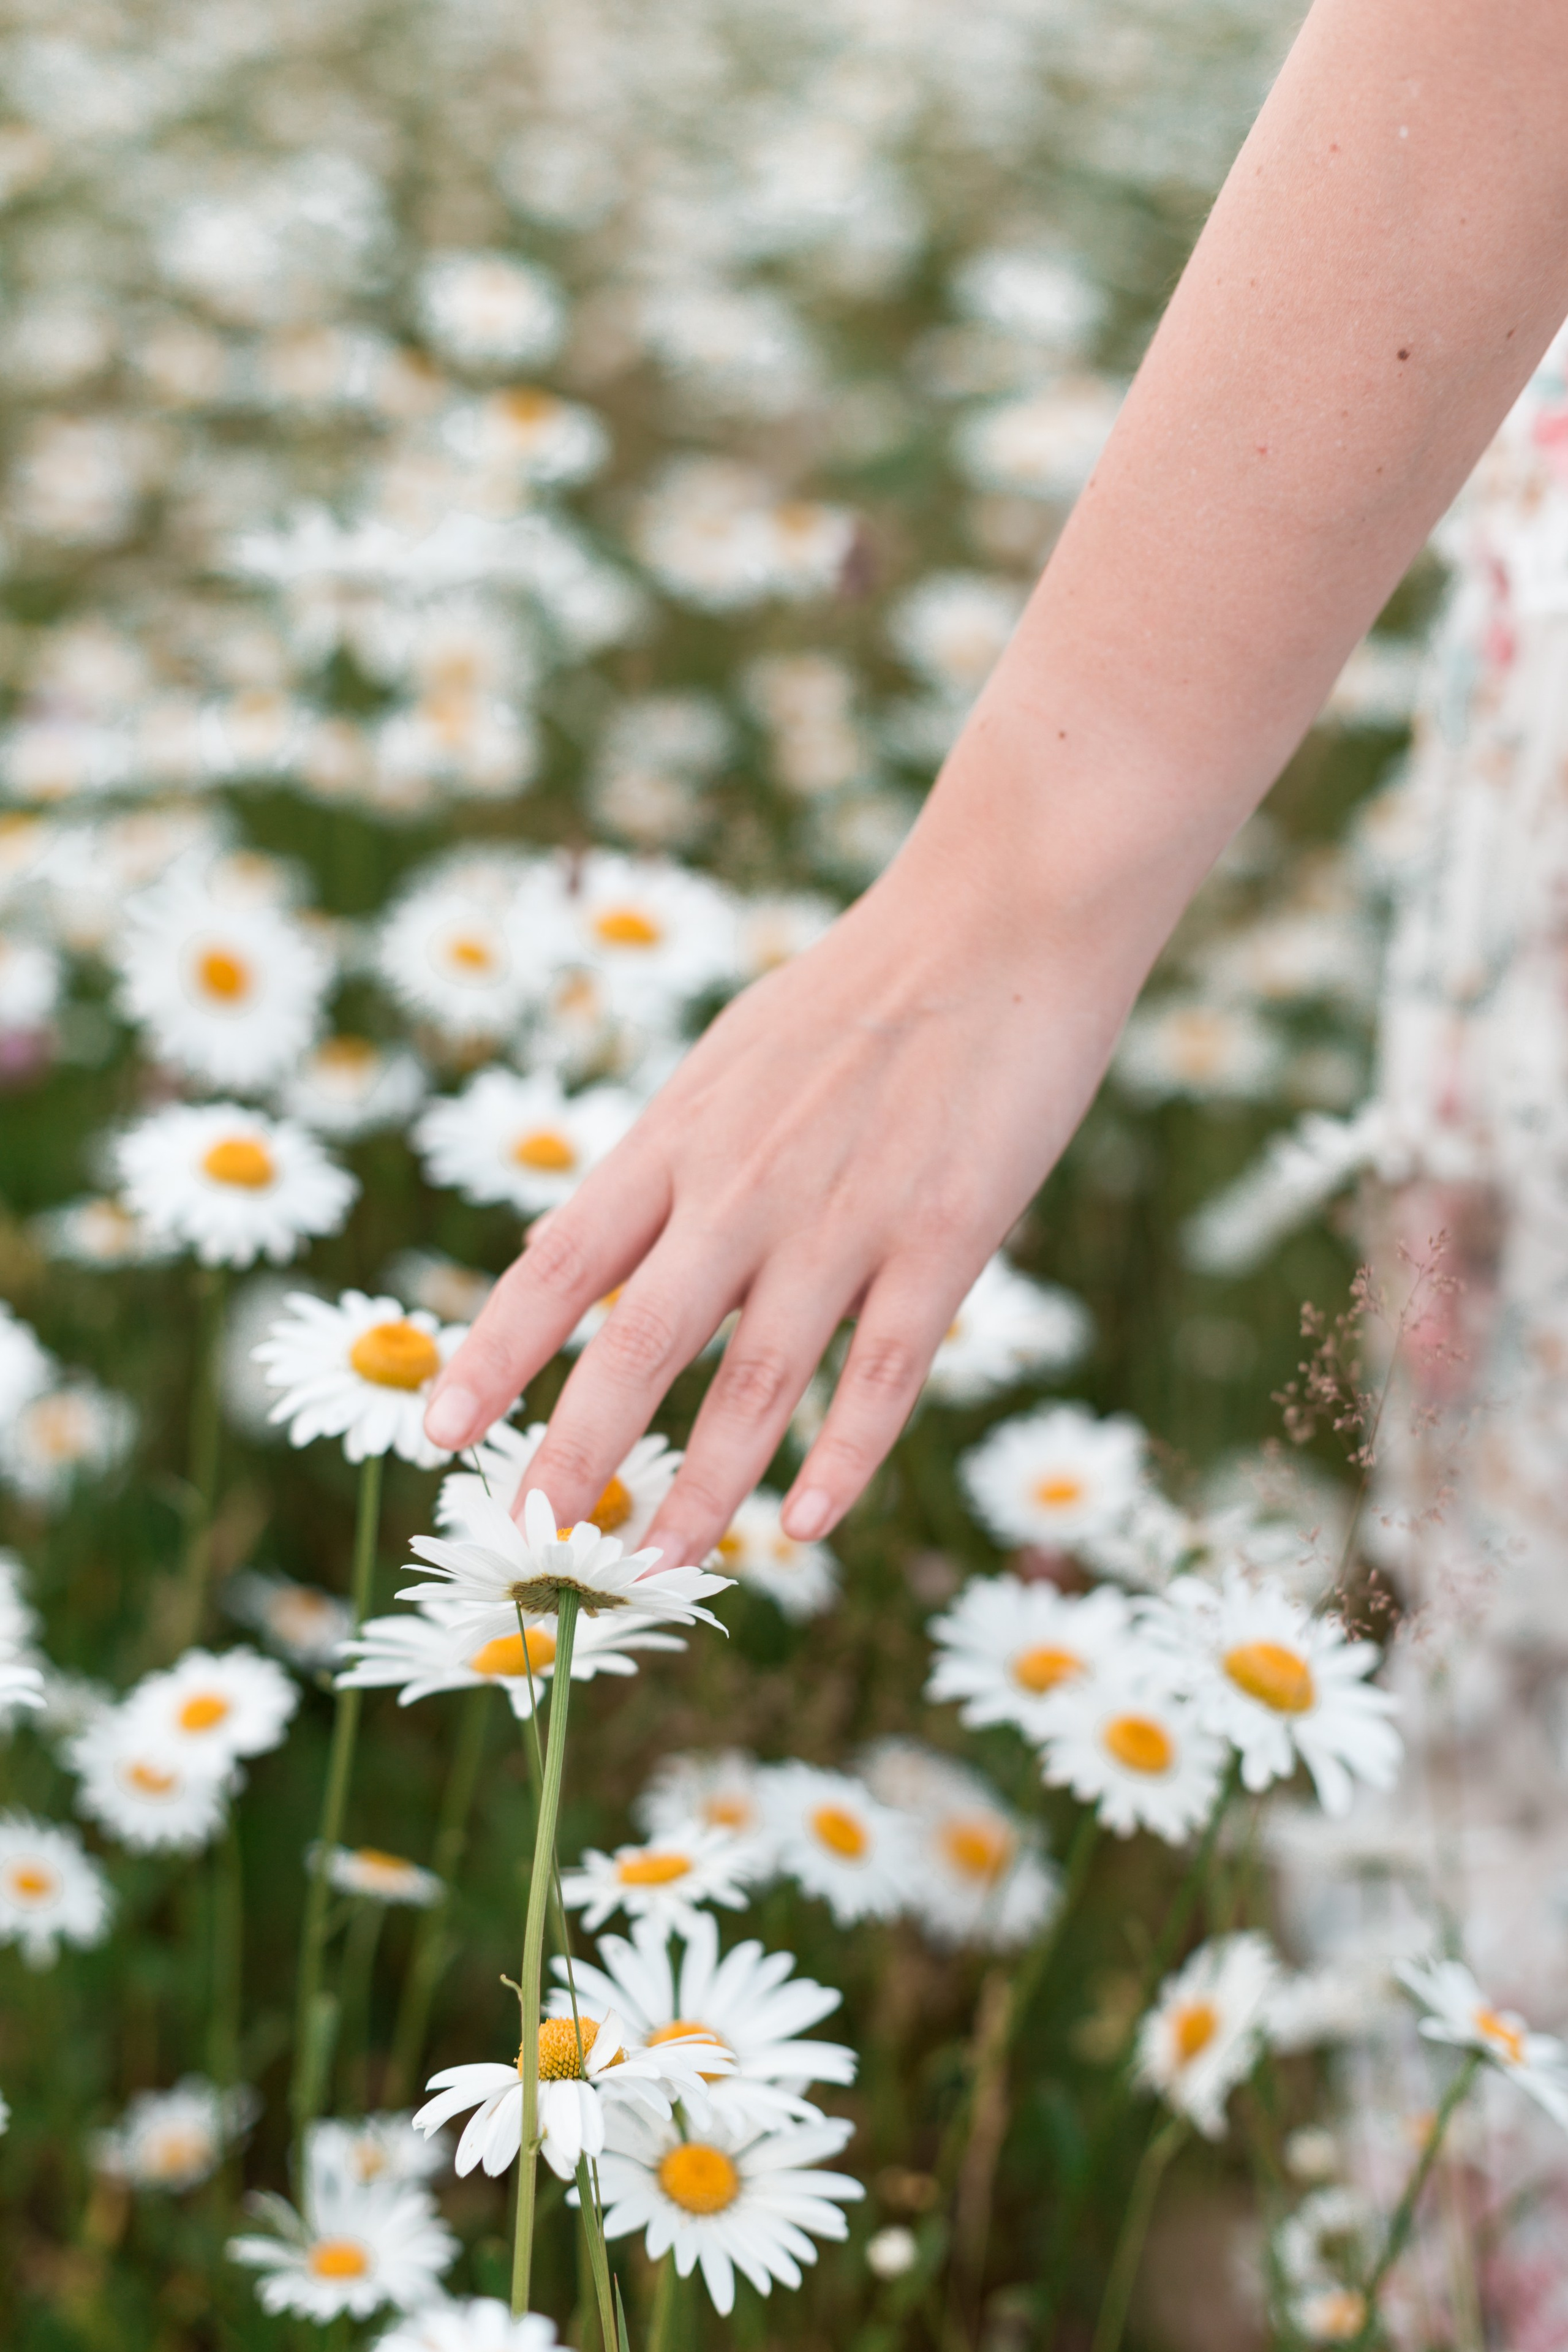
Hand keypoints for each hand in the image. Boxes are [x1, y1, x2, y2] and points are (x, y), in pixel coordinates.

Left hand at [422, 824, 1146, 1570]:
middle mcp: (742, 1186)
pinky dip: (842, 1460)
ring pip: (755, 1384)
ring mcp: (844, 1218)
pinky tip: (805, 1525)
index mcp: (679, 1136)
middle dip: (576, 1449)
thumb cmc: (857, 993)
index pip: (559, 1264)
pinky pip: (883, 1375)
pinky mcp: (945, 1241)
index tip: (437, 1432)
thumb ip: (651, 1164)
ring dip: (701, 1488)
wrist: (1003, 918)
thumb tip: (559, 1243)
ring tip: (658, 1566)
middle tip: (530, 1533)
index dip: (493, 1355)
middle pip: (638, 1344)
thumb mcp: (721, 1061)